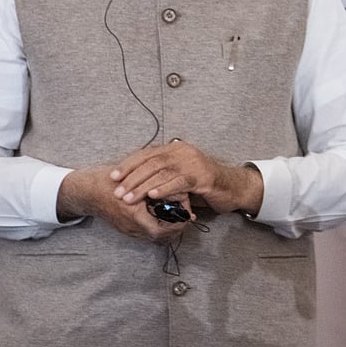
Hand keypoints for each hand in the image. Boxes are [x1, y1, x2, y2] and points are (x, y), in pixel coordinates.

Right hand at [57, 165, 187, 241]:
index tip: (188, 212)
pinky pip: (147, 233)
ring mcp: (128, 230)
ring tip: (179, 215)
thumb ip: (158, 186)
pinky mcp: (126, 229)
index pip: (163, 230)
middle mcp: (131, 227)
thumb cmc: (109, 181)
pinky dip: (159, 226)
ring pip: (155, 237)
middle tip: (187, 215)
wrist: (85, 190)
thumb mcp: (135, 179)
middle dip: (177, 227)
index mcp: (134, 215)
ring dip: (169, 228)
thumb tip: (182, 190)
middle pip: (162, 237)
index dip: (179, 223)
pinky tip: (165, 214)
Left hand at [109, 139, 263, 215]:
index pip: (147, 153)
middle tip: (117, 191)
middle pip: (152, 162)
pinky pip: (179, 182)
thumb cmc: (203, 183)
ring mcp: (194, 163)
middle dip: (132, 178)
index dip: (128, 164)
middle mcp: (184, 152)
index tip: (112, 176)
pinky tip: (152, 196)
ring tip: (129, 198)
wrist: (233, 187)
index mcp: (176, 148)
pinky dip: (164, 188)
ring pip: (162, 172)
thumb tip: (135, 181)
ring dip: (143, 186)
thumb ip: (163, 173)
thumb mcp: (180, 174)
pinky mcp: (202, 176)